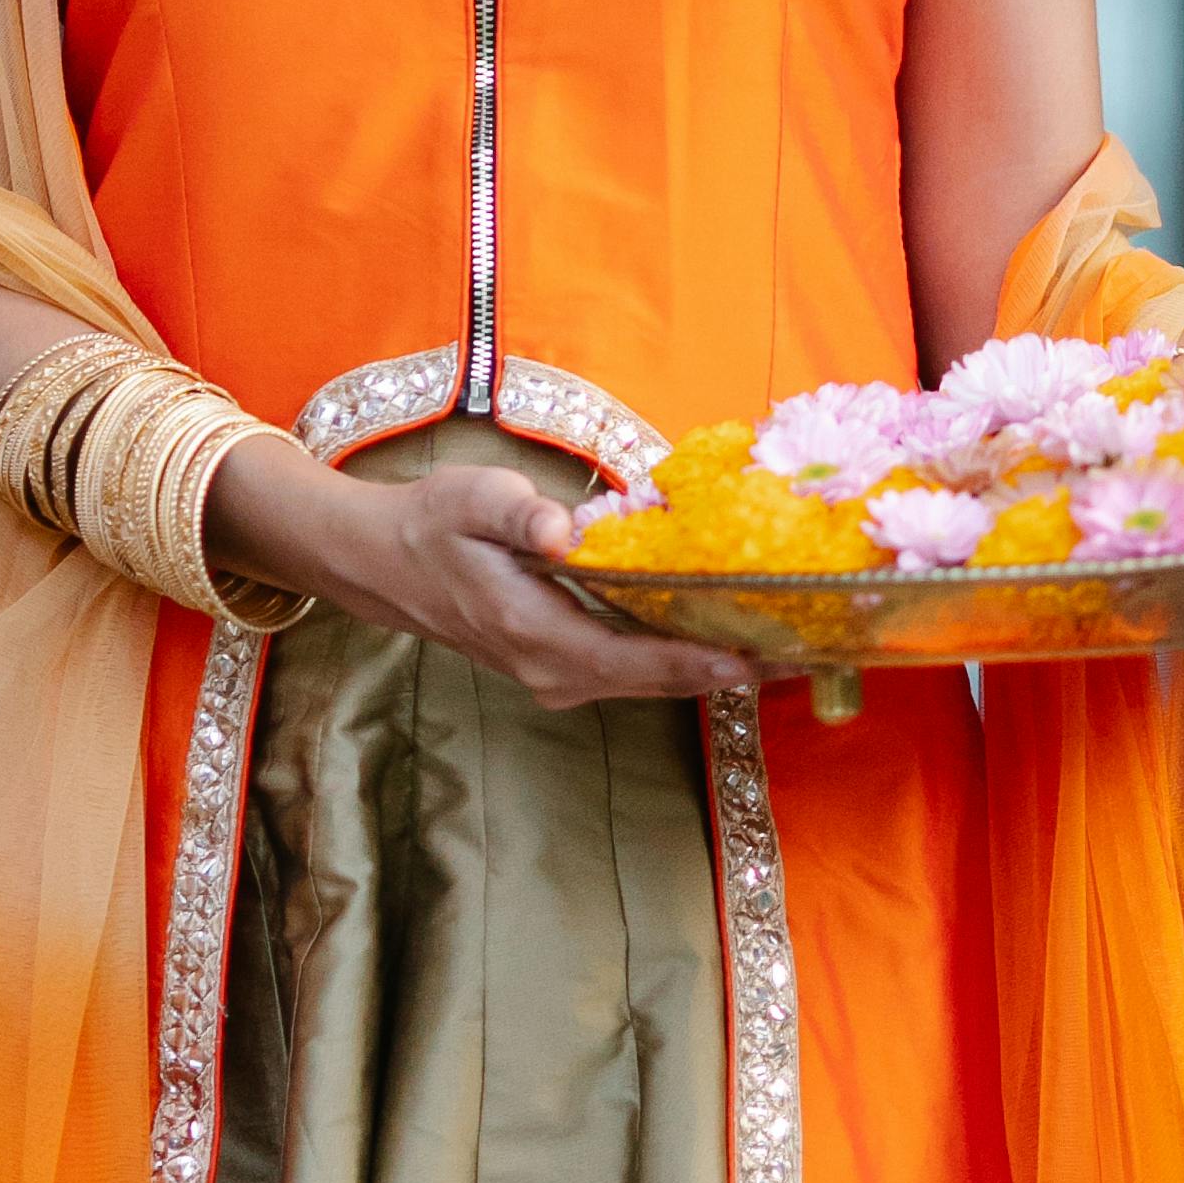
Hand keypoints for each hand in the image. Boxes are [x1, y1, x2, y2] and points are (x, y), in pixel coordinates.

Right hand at [207, 432, 756, 709]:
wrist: (383, 563)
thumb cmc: (431, 524)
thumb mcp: (471, 498)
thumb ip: (519, 515)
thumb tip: (565, 532)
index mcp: (533, 632)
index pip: (630, 659)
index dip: (694, 662)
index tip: (752, 659)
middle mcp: (549, 672)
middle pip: (653, 682)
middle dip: (724, 670)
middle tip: (800, 653)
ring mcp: (553, 678)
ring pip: (646, 684)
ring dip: (707, 670)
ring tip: (779, 651)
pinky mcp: (558, 670)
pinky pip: (630, 674)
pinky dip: (677, 663)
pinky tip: (719, 642)